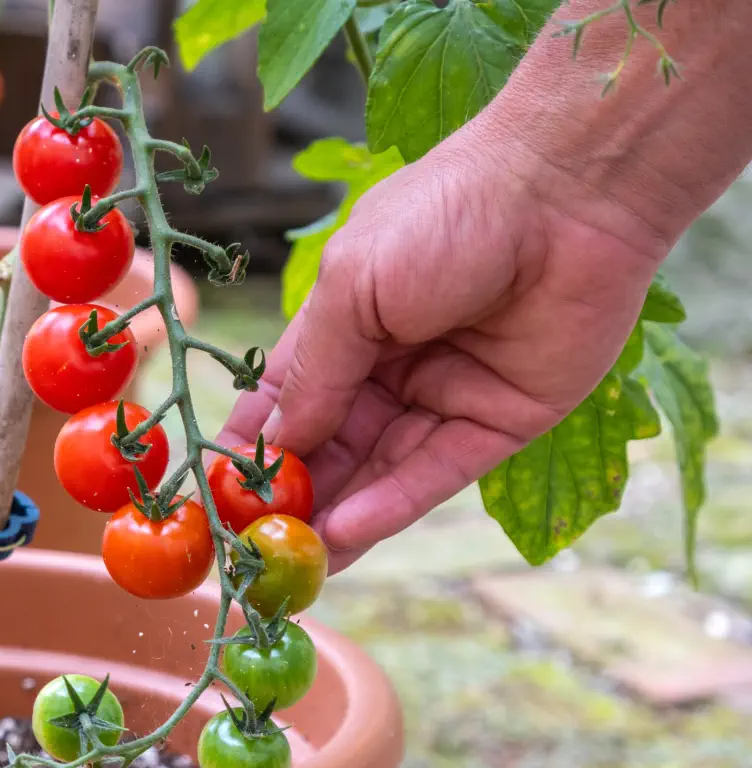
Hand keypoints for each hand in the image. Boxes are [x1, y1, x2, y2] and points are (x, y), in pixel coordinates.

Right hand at [218, 123, 666, 572]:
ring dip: (336, 516)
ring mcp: (444, 399)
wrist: (565, 192)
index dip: (252, 449)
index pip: (286, 403)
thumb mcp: (352, 290)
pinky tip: (346, 532)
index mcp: (344, 328)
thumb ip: (315, 374)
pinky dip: (390, 504)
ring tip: (292, 560)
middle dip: (294, 497)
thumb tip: (277, 447)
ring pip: (379, 473)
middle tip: (254, 548)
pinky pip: (436, 474)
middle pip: (332, 448)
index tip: (216, 496)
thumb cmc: (443, 216)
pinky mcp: (498, 424)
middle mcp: (390, 370)